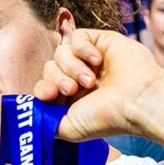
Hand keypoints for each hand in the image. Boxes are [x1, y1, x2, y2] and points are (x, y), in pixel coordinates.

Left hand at [32, 27, 163, 141]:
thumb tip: (27, 110)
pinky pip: (76, 37)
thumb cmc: (106, 119)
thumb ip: (44, 120)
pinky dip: (82, 49)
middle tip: (72, 90)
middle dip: (57, 79)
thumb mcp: (67, 128)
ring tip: (90, 81)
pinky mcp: (100, 41)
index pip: (43, 85)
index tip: (50, 96)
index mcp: (71, 97)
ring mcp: (89, 59)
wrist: (136, 103)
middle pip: (49, 67)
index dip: (43, 88)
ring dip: (72, 67)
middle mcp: (78, 77)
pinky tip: (97, 61)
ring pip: (61, 52)